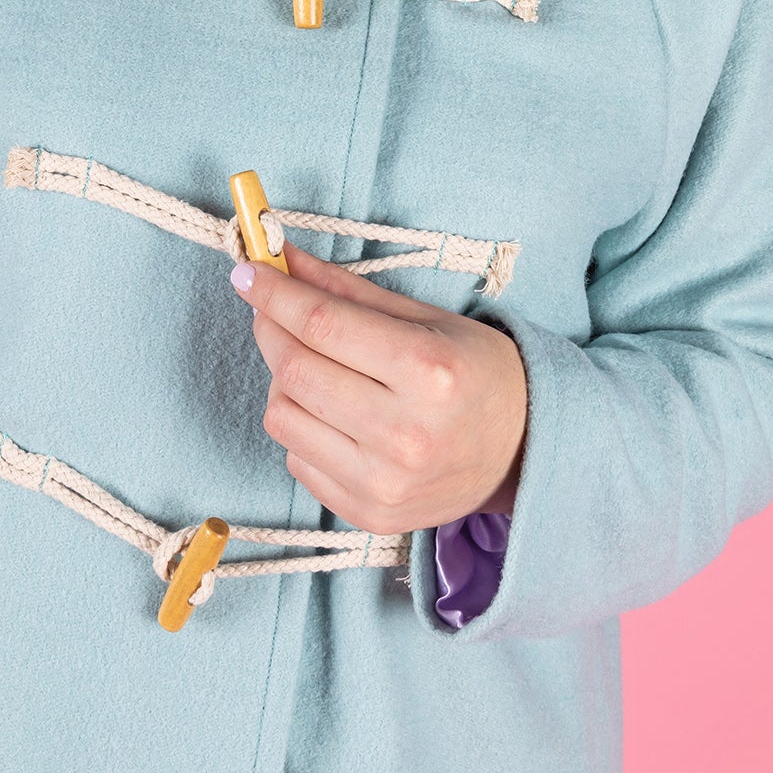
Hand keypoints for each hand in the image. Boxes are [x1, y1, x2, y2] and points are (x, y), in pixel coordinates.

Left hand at [232, 243, 526, 534]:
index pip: (321, 323)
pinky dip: (303, 426)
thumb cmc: (475, 372)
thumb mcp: (424, 318)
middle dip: (270, 328)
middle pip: (295, 369)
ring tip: (317, 367)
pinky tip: (334, 412)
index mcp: (427, 371)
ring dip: (283, 381)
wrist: (524, 451)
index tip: (248, 271)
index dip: (274, 292)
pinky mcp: (370, 515)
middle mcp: (404, 433)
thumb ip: (346, 290)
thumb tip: (279, 258)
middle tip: (271, 309)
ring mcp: (384, 482)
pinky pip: (296, 459)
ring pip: (283, 417)